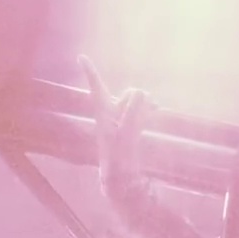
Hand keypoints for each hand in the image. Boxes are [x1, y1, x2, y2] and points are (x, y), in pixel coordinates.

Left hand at [79, 55, 150, 195]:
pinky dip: (147, 108)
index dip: (90, 71)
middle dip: (139, 98)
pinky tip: (157, 109)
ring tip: (154, 111)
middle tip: (147, 112)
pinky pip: (139, 109)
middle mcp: (109, 114)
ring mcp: (119, 120)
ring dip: (145, 104)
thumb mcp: (127, 134)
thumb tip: (141, 92)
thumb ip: (134, 111)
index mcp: (103, 113)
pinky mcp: (128, 128)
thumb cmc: (119, 158)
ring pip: (136, 100)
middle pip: (128, 93)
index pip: (97, 88)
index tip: (81, 56)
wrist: (121, 180)